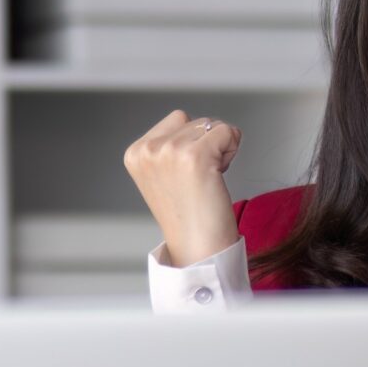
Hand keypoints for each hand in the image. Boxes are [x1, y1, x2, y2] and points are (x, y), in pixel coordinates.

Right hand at [123, 109, 242, 267]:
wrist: (197, 247)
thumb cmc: (188, 214)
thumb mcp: (163, 174)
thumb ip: (168, 146)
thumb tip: (197, 123)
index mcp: (135, 152)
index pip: (177, 119)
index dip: (191, 143)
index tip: (186, 176)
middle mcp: (148, 149)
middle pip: (195, 120)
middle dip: (206, 144)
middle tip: (199, 180)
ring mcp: (169, 151)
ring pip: (212, 125)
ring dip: (220, 149)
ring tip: (208, 180)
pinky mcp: (195, 156)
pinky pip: (228, 132)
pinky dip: (232, 149)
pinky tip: (219, 175)